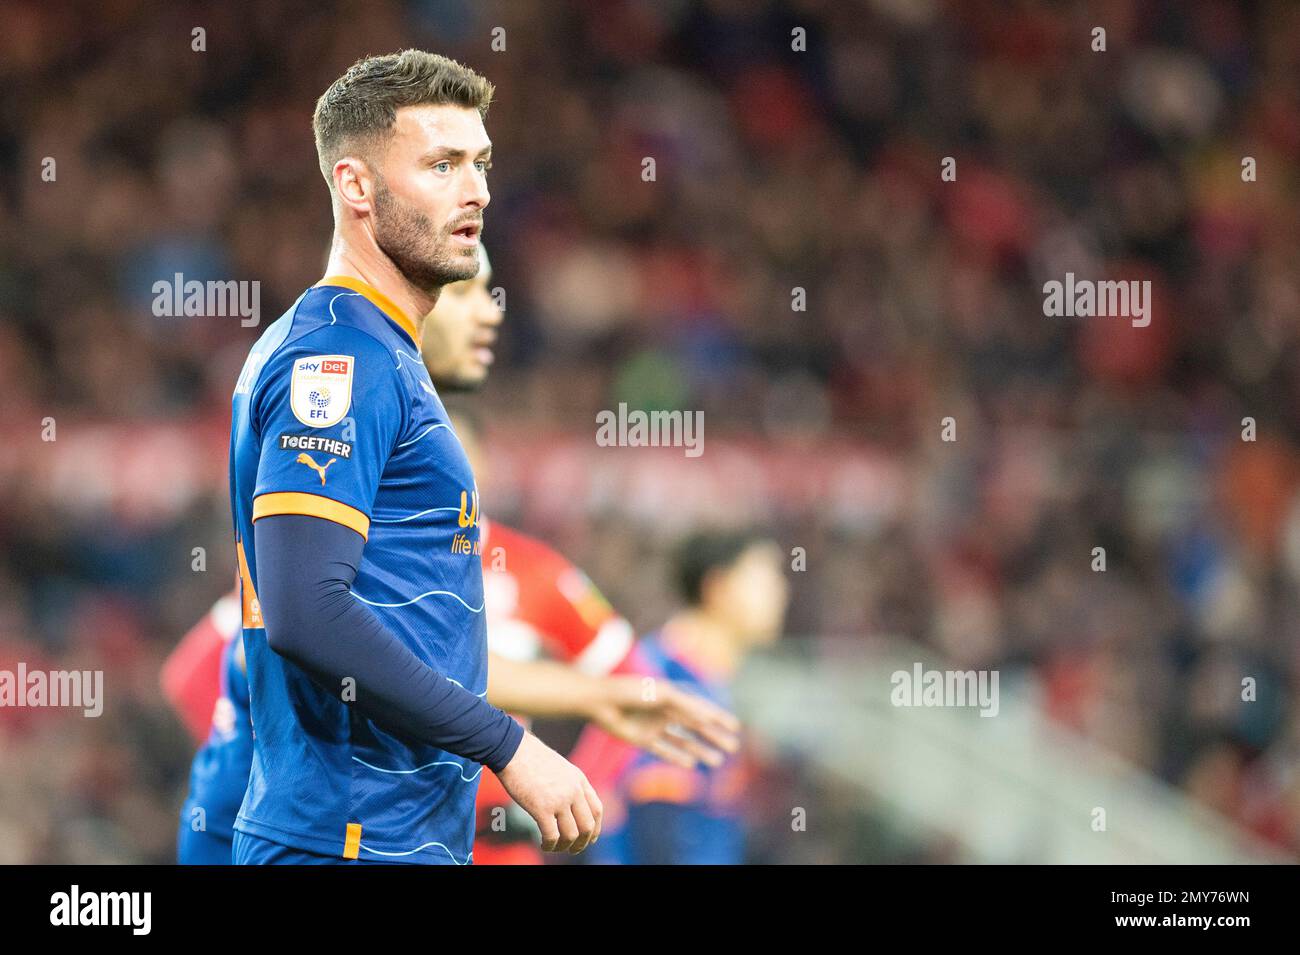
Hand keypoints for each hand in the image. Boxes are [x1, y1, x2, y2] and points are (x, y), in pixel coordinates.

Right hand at [496, 731, 602, 852]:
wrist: (513, 750)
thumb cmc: (531, 758)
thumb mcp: (560, 768)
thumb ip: (569, 785)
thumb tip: (570, 806)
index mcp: (579, 780)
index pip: (597, 810)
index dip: (596, 828)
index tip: (589, 839)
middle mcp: (573, 790)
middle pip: (588, 826)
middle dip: (582, 843)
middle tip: (573, 849)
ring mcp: (559, 799)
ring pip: (571, 834)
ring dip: (564, 846)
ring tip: (555, 848)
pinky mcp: (541, 808)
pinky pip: (552, 836)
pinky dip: (549, 845)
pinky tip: (544, 844)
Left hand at [587, 676, 741, 769]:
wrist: (601, 702)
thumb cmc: (632, 691)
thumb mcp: (663, 695)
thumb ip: (686, 706)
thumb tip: (708, 719)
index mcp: (672, 697)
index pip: (701, 708)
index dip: (718, 717)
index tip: (735, 726)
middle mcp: (666, 712)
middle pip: (696, 727)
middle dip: (714, 736)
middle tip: (732, 747)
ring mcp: (655, 727)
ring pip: (683, 741)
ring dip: (700, 750)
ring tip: (716, 761)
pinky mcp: (643, 740)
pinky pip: (664, 750)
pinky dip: (677, 757)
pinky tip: (691, 764)